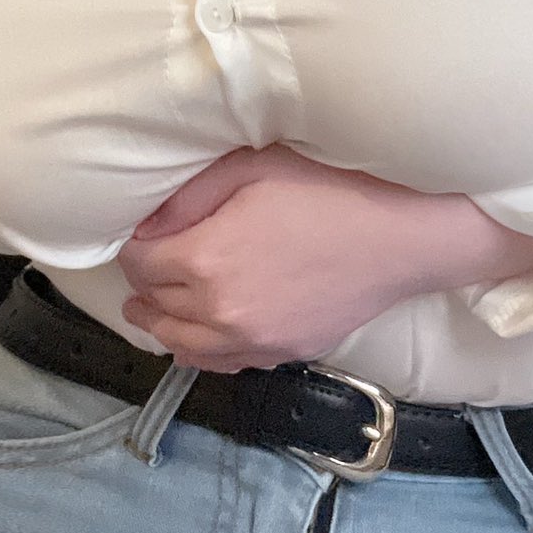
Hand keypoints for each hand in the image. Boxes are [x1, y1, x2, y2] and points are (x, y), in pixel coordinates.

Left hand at [117, 145, 428, 372]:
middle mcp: (221, 311)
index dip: (133, 247)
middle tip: (138, 269)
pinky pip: (223, 364)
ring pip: (183, 346)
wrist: (399, 236)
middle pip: (157, 306)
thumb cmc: (330, 188)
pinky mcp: (283, 352)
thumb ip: (189, 197)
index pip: (141, 264)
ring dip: (161, 325)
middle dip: (141, 286)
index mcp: (206, 260)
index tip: (137, 235)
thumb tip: (147, 226)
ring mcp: (254, 340)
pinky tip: (195, 339)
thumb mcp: (250, 169)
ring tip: (149, 309)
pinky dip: (199, 352)